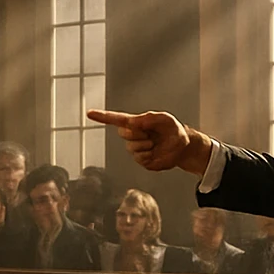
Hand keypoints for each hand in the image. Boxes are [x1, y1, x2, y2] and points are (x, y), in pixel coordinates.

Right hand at [86, 109, 212, 174]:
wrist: (183, 147)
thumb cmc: (174, 130)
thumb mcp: (165, 119)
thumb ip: (150, 118)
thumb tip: (134, 122)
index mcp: (136, 123)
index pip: (116, 120)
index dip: (102, 117)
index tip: (89, 113)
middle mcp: (133, 136)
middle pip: (123, 134)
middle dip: (137, 133)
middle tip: (151, 133)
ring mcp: (137, 149)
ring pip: (131, 148)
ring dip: (145, 145)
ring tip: (155, 143)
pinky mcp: (142, 161)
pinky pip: (139, 158)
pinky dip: (148, 155)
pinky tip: (155, 152)